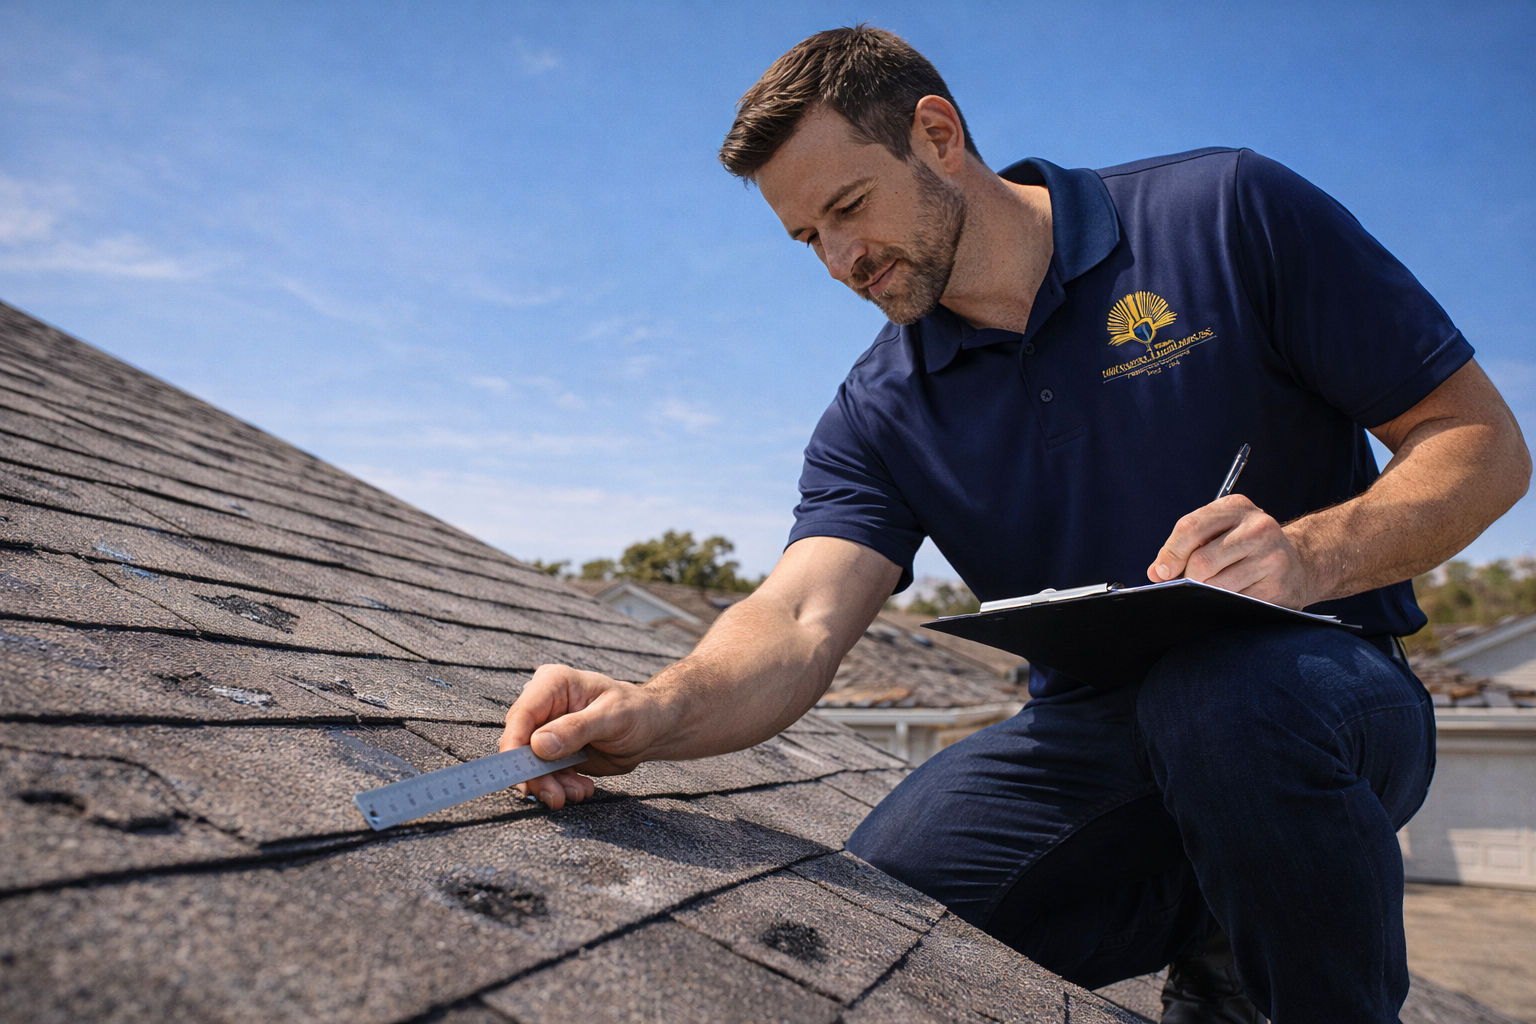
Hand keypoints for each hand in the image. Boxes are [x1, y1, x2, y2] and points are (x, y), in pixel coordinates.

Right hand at [498, 663, 662, 809]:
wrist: (651, 728)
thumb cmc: (637, 712)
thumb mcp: (612, 717)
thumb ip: (577, 729)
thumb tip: (539, 744)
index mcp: (554, 684)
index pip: (522, 715)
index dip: (515, 746)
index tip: (521, 775)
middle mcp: (545, 705)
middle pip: (522, 743)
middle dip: (536, 774)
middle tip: (554, 796)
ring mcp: (548, 728)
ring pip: (532, 763)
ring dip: (550, 784)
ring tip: (577, 792)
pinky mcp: (554, 750)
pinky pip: (546, 773)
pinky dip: (560, 786)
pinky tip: (581, 788)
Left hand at [1147, 495, 1314, 607]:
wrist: (1297, 562)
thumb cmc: (1244, 547)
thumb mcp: (1217, 533)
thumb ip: (1183, 547)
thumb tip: (1156, 572)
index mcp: (1236, 507)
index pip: (1190, 528)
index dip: (1170, 554)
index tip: (1161, 572)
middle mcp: (1259, 527)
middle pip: (1202, 561)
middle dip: (1189, 578)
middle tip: (1190, 584)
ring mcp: (1272, 557)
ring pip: (1218, 585)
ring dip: (1207, 593)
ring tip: (1214, 589)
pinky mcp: (1279, 586)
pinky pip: (1236, 602)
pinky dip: (1227, 604)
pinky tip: (1234, 596)